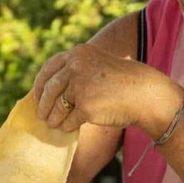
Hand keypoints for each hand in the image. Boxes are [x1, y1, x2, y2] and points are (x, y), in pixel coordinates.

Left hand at [33, 44, 182, 134]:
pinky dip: (66, 126)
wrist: (146, 94)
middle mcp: (77, 66)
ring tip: (52, 124)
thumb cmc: (124, 82)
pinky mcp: (86, 107)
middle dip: (43, 104)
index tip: (37, 95)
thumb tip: (50, 88)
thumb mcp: (97, 65)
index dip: (40, 84)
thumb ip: (77, 70)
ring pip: (57, 106)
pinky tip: (68, 128)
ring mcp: (81, 86)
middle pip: (50, 88)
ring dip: (53, 118)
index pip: (50, 68)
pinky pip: (68, 120)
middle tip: (42, 115)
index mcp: (79, 54)